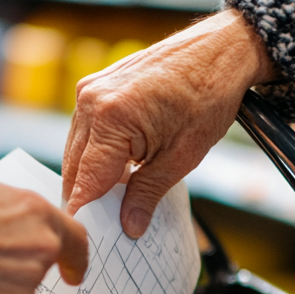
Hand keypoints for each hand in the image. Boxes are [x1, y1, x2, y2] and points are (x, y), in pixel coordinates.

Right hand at [63, 9, 275, 236]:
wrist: (220, 51)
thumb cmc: (209, 96)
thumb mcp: (181, 157)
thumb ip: (147, 194)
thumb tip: (129, 227)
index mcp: (111, 119)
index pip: (85, 182)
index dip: (84, 214)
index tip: (85, 242)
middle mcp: (92, 101)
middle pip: (74, 169)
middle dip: (86, 199)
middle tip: (101, 230)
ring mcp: (90, 91)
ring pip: (76, 152)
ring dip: (90, 178)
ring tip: (112, 203)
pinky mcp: (96, 87)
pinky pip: (85, 133)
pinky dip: (96, 156)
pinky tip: (117, 172)